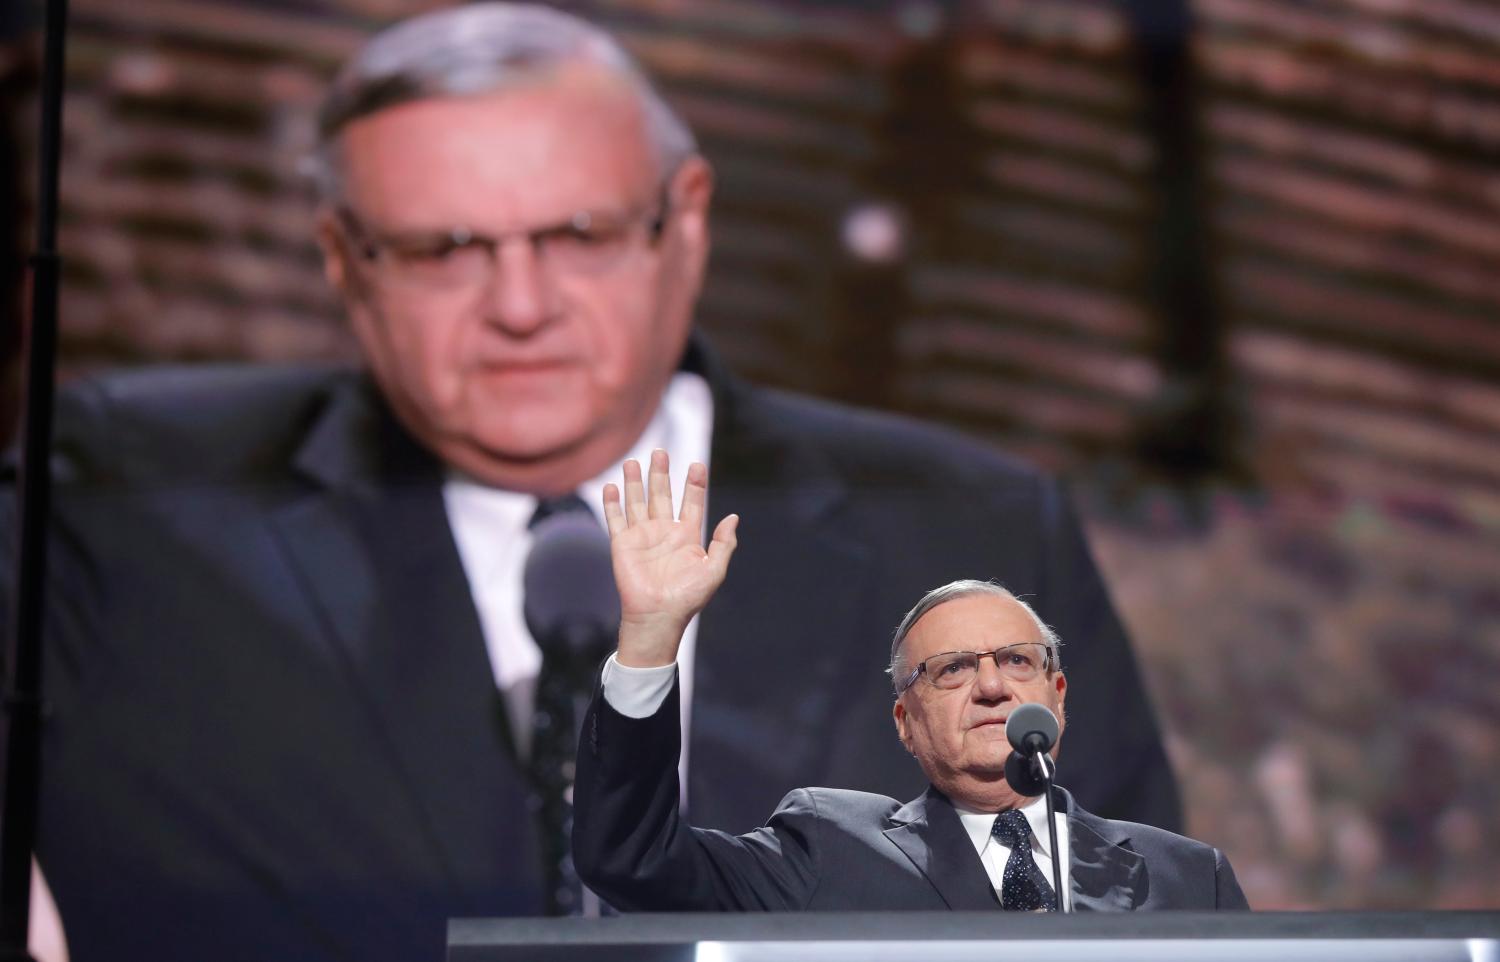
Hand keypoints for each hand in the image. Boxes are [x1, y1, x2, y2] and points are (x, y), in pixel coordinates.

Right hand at [602, 449, 738, 667]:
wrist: (658, 616)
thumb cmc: (688, 598)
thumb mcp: (714, 571)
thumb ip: (724, 544)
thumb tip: (733, 517)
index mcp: (688, 536)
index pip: (692, 502)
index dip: (694, 484)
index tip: (697, 465)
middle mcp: (664, 531)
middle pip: (662, 495)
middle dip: (661, 473)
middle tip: (660, 452)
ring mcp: (642, 536)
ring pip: (638, 502)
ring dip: (635, 482)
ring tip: (634, 462)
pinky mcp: (622, 545)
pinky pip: (616, 519)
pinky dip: (612, 503)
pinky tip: (612, 486)